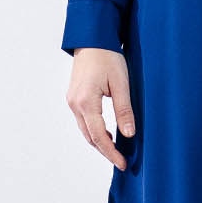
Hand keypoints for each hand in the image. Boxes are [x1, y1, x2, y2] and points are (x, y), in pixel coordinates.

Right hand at [66, 48, 135, 169]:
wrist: (91, 39)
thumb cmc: (107, 57)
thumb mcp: (121, 83)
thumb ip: (124, 110)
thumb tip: (129, 134)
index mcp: (86, 102)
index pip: (99, 136)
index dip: (111, 152)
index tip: (122, 163)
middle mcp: (75, 104)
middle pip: (90, 137)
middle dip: (105, 151)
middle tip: (121, 162)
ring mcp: (72, 101)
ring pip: (85, 130)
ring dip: (100, 142)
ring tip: (117, 151)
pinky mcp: (75, 98)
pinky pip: (84, 121)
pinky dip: (95, 131)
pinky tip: (109, 133)